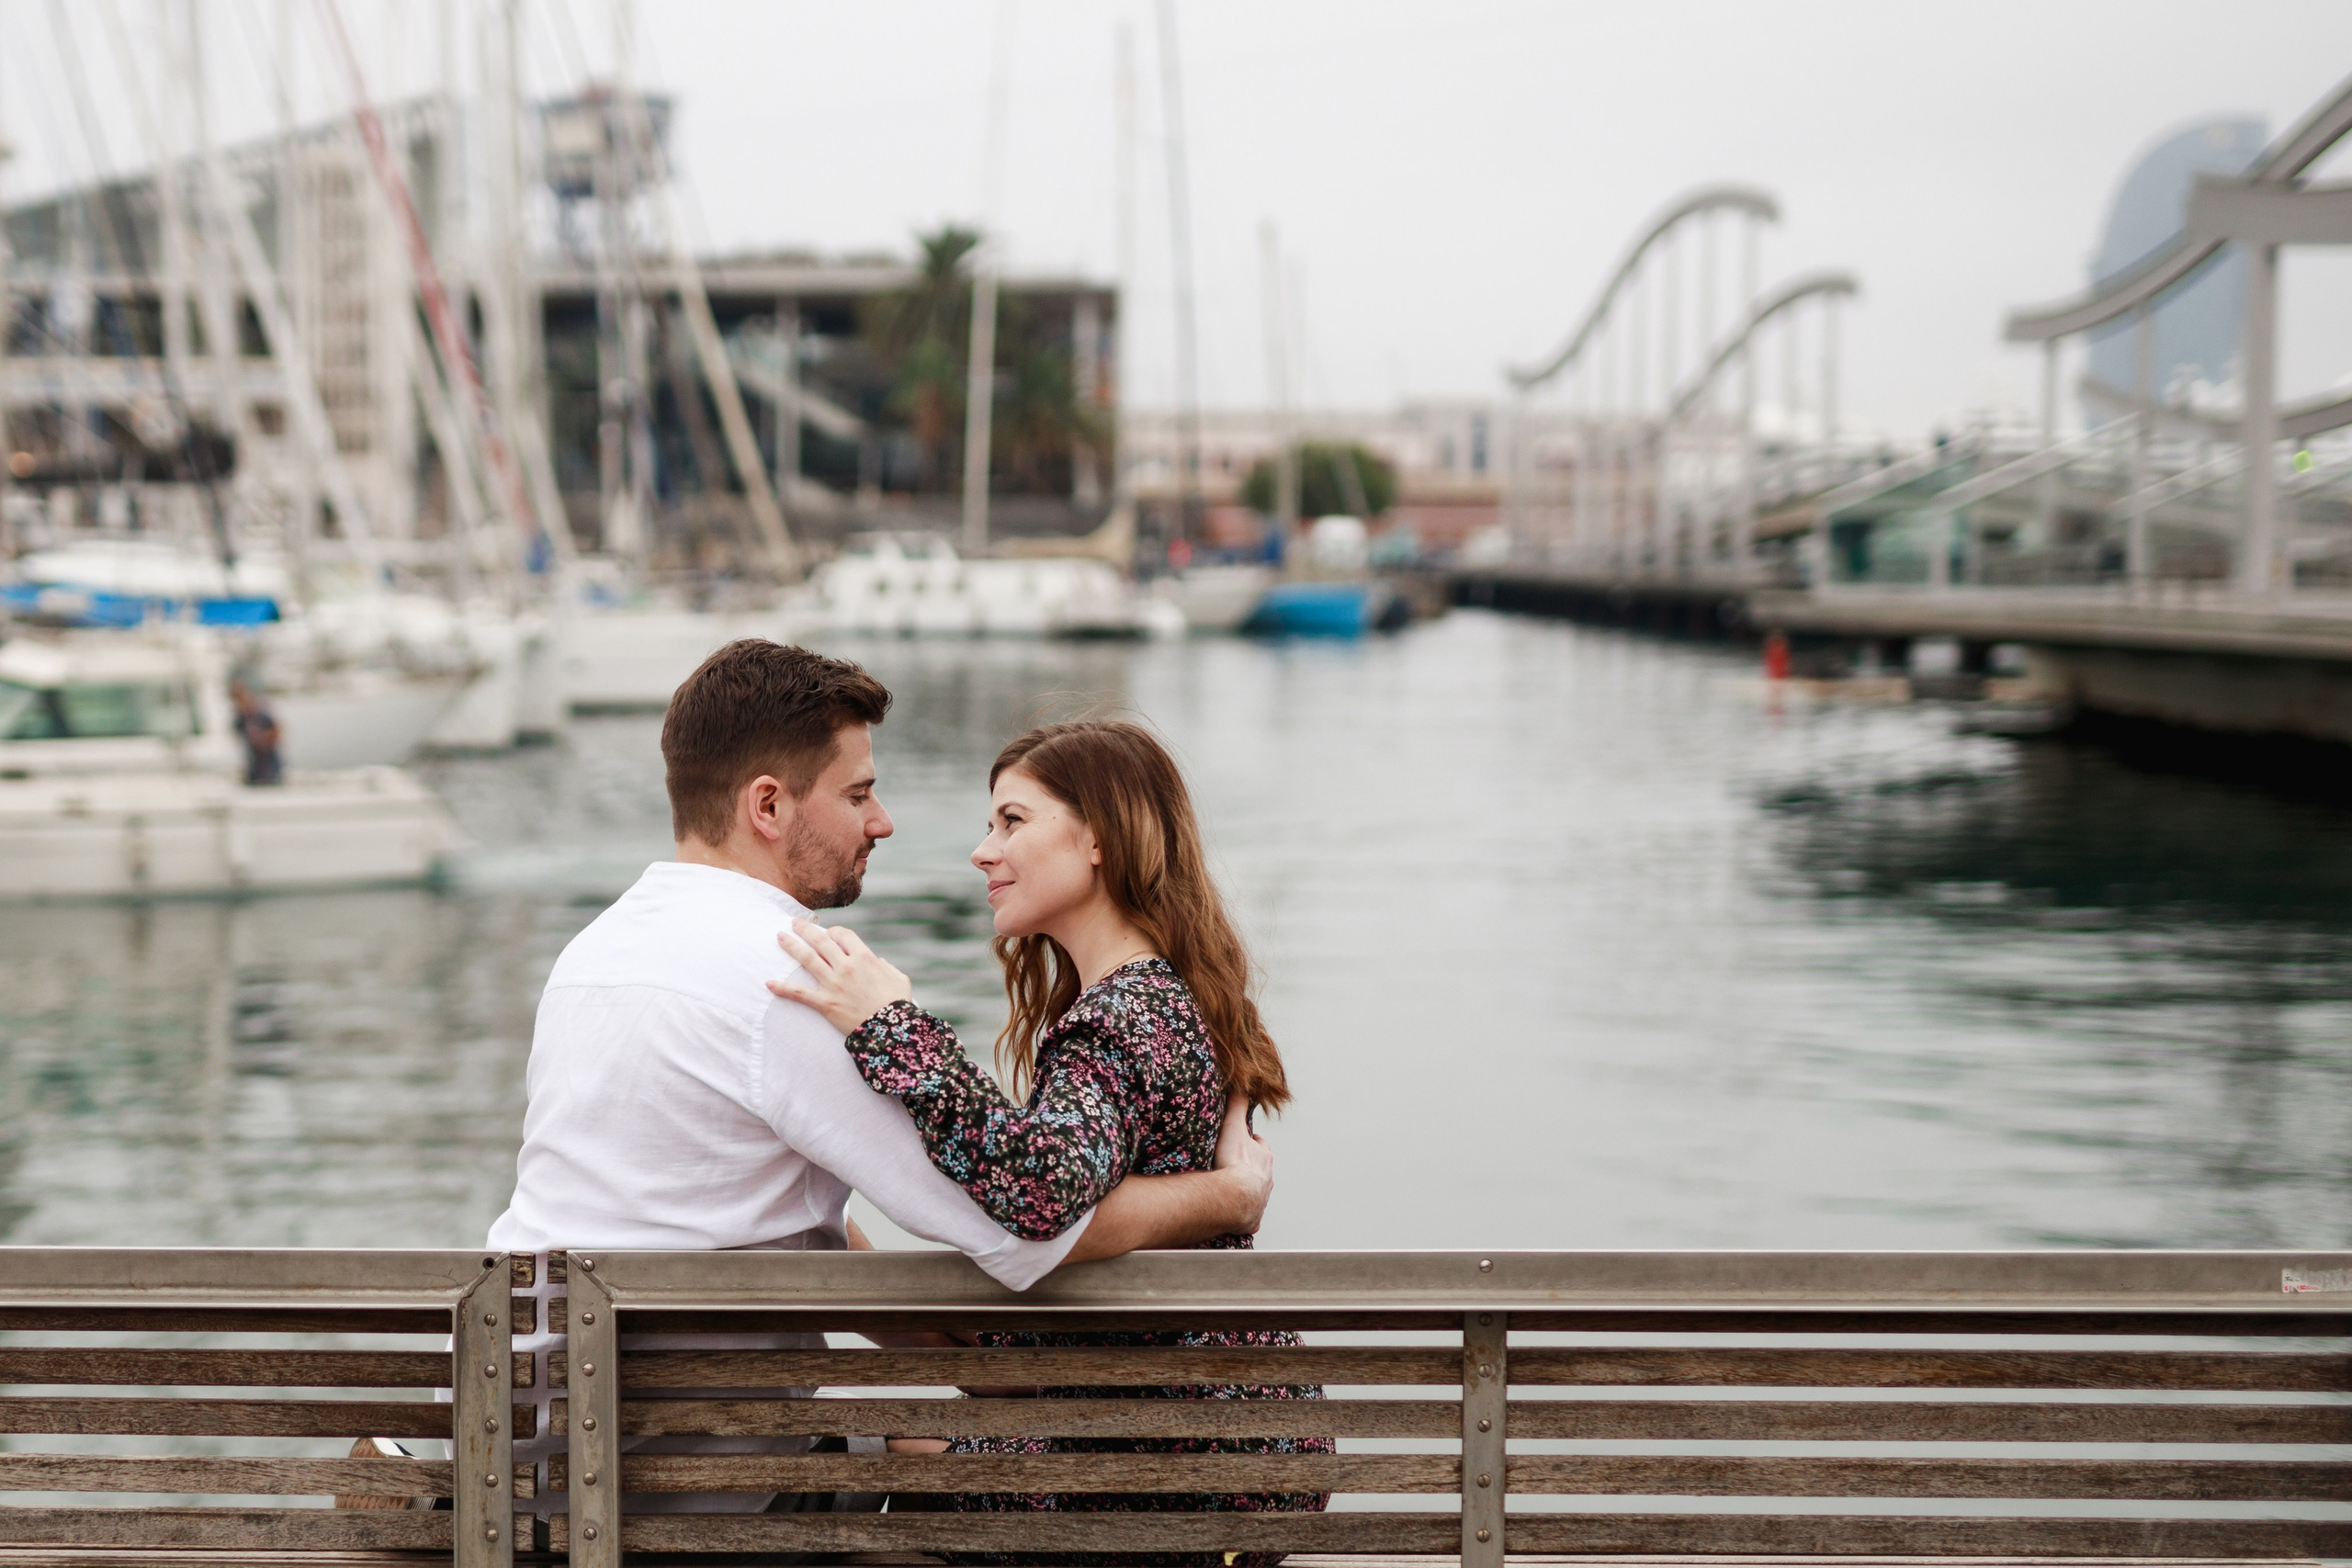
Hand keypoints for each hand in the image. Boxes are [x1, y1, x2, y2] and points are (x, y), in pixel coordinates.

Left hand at [767, 920, 913, 1034]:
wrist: (890, 1031)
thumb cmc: (898, 1004)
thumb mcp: (899, 979)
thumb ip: (888, 967)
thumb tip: (880, 963)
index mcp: (865, 957)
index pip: (843, 934)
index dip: (834, 931)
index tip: (829, 933)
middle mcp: (846, 966)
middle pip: (820, 941)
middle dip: (805, 929)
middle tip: (793, 922)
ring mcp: (834, 984)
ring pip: (807, 959)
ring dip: (791, 946)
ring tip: (779, 937)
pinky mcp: (825, 1003)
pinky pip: (799, 993)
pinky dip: (782, 988)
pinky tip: (768, 983)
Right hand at [1213, 1092, 1272, 1235]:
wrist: (1234, 1197)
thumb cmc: (1234, 1163)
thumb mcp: (1233, 1127)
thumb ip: (1236, 1105)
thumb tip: (1240, 1086)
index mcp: (1264, 1157)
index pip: (1260, 1145)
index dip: (1251, 1143)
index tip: (1241, 1142)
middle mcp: (1267, 1178)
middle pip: (1261, 1169)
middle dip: (1251, 1166)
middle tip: (1235, 1165)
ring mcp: (1261, 1199)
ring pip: (1257, 1192)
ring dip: (1247, 1189)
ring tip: (1232, 1188)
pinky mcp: (1252, 1218)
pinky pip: (1250, 1216)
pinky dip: (1245, 1214)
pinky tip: (1236, 1214)